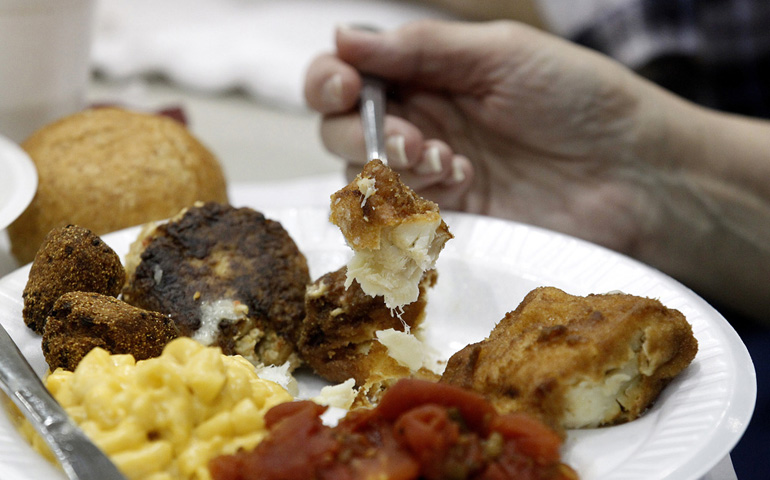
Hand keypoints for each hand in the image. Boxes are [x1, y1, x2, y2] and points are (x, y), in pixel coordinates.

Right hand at [304, 20, 668, 254]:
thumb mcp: (501, 54)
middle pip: (342, 125)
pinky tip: (462, 181)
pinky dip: (414, 195)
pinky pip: (397, 210)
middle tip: (404, 136)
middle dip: (358, 128)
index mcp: (432, 71)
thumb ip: (421, 48)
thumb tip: (342, 35)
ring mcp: (433, 170)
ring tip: (446, 160)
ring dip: (390, 164)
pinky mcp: (448, 214)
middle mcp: (423, 119)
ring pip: (363, 172)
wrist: (634, 174)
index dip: (332, 78)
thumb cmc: (580, 99)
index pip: (353, 71)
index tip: (345, 85)